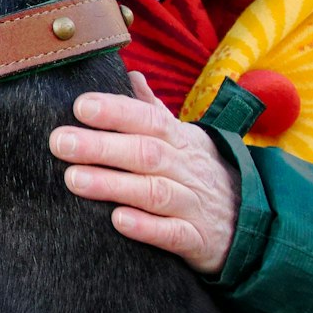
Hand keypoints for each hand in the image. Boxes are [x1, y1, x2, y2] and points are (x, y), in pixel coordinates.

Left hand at [49, 71, 239, 274]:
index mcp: (180, 139)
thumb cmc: (199, 173)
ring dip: (113, 185)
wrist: (252, 222)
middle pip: (145, 152)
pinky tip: (118, 221)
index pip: (148, 118)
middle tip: (60, 142)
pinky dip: (146, 228)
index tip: (80, 106)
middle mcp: (186, 168)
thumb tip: (130, 74)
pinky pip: (173, 233)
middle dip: (101, 146)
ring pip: (154, 191)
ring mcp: (193, 204)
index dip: (116, 111)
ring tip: (73, 179)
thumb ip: (152, 109)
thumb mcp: (183, 137)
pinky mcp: (197, 238)